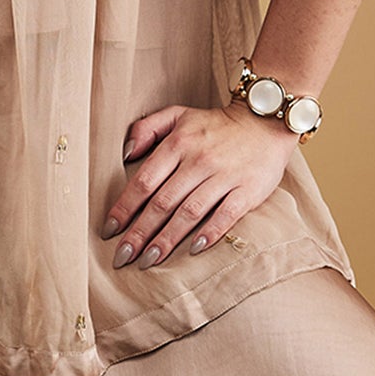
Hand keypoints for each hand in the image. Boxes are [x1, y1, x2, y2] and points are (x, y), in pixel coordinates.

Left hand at [100, 102, 296, 269]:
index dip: (124, 208)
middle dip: (139, 233)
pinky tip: (193, 250)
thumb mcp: (177, 115)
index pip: (144, 181)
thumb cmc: (215, 124)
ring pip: (189, 212)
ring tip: (149, 260)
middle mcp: (198, 161)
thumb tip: (126, 154)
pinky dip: (209, 233)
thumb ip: (146, 128)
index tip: (110, 230)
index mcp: (177, 144)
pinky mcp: (248, 190)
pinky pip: (226, 215)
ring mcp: (224, 176)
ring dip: (167, 239)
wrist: (265, 121)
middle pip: (162, 203)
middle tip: (122, 257)